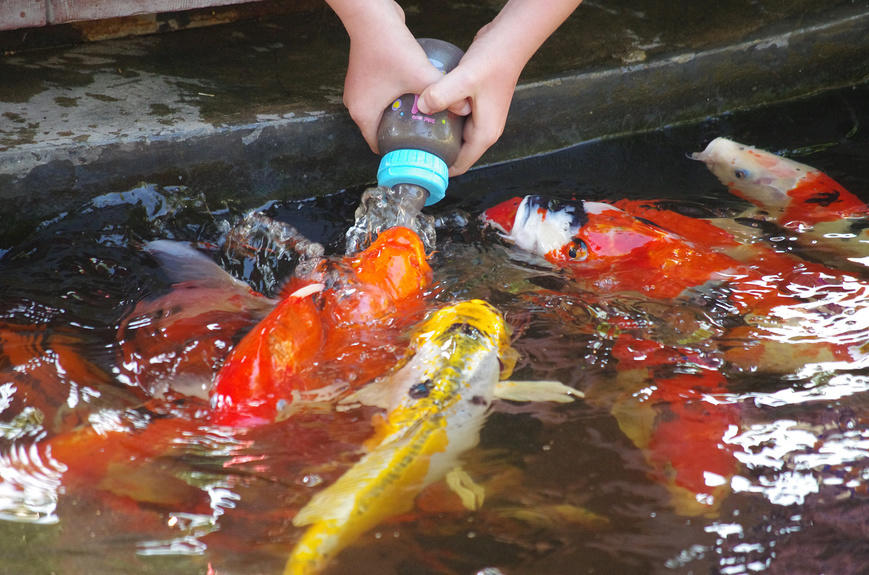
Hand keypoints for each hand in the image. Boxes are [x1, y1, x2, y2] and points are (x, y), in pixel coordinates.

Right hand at [334, 2, 443, 153]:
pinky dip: (393, 101)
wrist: (371, 16)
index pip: (379, 146)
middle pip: (380, 130)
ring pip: (380, 113)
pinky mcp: (363, 77)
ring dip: (399, 117)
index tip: (418, 152)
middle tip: (425, 136)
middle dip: (402, 134)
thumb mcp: (421, 76)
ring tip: (422, 118)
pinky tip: (414, 96)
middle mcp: (355, 106)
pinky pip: (379, 98)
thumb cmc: (389, 47)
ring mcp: (358, 91)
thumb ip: (444, 93)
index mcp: (363, 115)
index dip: (399, 151)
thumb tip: (465, 108)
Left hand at [416, 23, 522, 176]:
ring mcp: (482, 118)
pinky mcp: (477, 106)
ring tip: (412, 131)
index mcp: (485, 134)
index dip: (439, 169)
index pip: (460, 165)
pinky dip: (443, 121)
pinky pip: (457, 122)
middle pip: (457, 154)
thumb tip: (421, 107)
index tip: (416, 167)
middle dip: (435, 154)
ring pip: (456, 137)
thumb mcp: (465, 79)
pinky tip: (425, 111)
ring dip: (437, 137)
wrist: (509, 39)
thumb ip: (441, 95)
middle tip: (408, 148)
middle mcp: (486, 131)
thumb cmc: (493, 60)